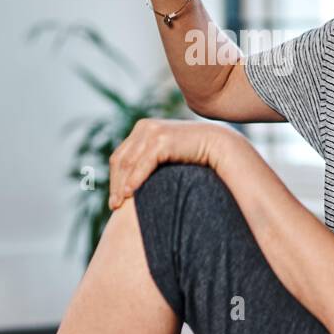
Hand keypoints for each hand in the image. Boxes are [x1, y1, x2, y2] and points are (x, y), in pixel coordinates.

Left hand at [108, 118, 233, 209]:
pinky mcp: (162, 139)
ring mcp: (152, 131)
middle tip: (114, 206)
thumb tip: (132, 185)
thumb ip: (150, 162)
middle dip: (115, 184)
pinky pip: (143, 163)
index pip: (120, 157)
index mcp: (143, 129)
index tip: (114, 200)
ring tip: (120, 204)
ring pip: (128, 163)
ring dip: (121, 185)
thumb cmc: (194, 156)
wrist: (219, 145)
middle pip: (120, 160)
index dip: (114, 179)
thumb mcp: (167, 156)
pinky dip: (135, 179)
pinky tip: (131, 193)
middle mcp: (144, 127)